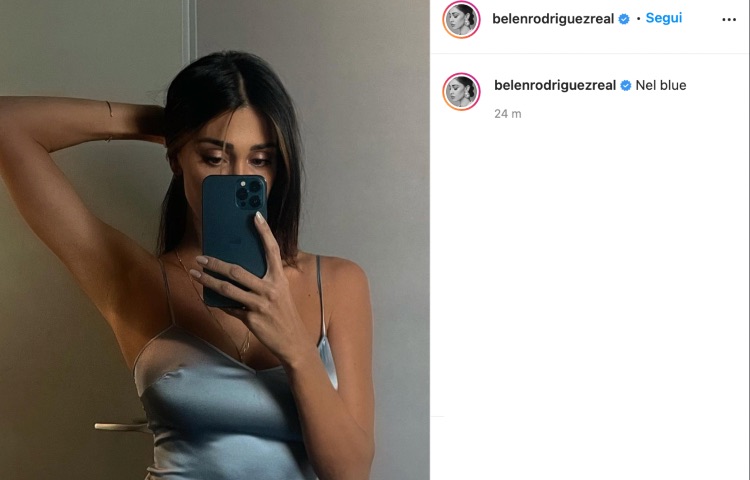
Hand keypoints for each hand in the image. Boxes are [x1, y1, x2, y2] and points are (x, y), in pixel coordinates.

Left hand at [190, 212, 313, 364]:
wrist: (293, 342)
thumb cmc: (284, 314)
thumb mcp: (280, 293)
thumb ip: (265, 280)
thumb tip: (239, 271)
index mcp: (279, 279)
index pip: (272, 250)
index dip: (264, 232)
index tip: (255, 216)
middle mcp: (270, 289)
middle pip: (238, 271)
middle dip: (216, 263)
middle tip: (201, 258)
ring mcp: (260, 305)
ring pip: (228, 289)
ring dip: (208, 281)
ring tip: (195, 274)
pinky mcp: (251, 319)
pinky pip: (230, 307)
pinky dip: (218, 302)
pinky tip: (208, 297)